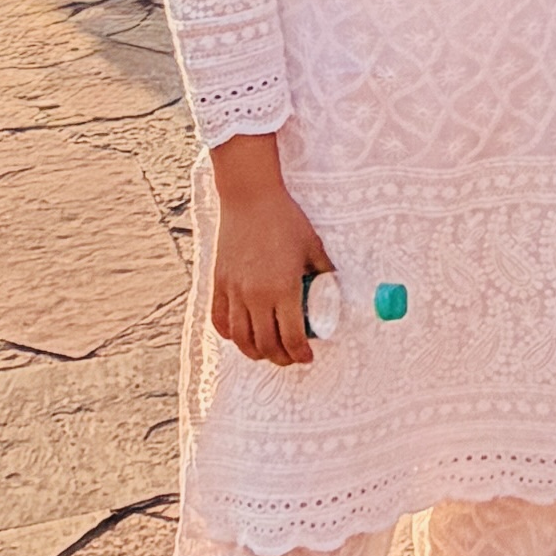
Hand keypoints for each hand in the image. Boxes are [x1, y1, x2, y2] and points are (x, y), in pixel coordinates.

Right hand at [209, 140, 330, 366]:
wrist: (250, 198)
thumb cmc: (285, 219)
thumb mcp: (313, 246)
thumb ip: (324, 271)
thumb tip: (336, 289)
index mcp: (283, 288)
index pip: (291, 337)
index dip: (300, 353)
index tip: (308, 356)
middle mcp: (256, 295)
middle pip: (266, 344)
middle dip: (281, 358)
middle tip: (290, 357)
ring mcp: (234, 291)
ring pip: (241, 338)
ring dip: (255, 352)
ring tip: (267, 352)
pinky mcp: (219, 283)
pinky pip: (220, 320)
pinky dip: (230, 334)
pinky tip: (240, 335)